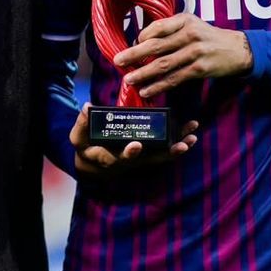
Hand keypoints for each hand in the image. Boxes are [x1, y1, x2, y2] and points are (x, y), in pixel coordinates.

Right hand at [69, 102, 199, 177]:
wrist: (93, 164)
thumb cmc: (86, 148)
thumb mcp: (78, 138)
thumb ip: (82, 123)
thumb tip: (88, 106)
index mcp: (110, 158)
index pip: (120, 157)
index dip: (129, 153)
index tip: (135, 145)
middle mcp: (129, 161)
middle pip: (150, 159)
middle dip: (167, 152)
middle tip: (182, 145)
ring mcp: (139, 158)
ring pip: (161, 155)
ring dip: (177, 147)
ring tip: (192, 137)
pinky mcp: (146, 153)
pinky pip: (164, 151)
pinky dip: (178, 143)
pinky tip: (190, 135)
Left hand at [114, 13, 253, 98]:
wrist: (237, 49)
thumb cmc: (208, 37)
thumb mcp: (191, 25)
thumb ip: (170, 30)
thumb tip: (141, 41)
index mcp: (184, 20)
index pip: (157, 27)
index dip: (141, 38)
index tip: (130, 47)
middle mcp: (190, 34)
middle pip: (156, 46)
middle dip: (134, 54)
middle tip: (117, 61)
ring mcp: (196, 52)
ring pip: (163, 64)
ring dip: (143, 74)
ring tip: (129, 80)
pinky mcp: (200, 69)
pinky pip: (175, 78)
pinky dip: (159, 86)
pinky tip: (147, 90)